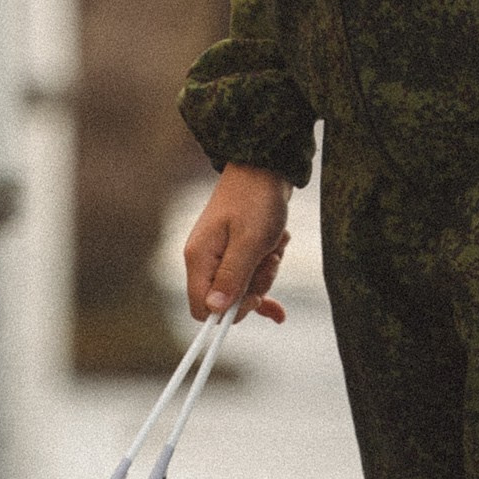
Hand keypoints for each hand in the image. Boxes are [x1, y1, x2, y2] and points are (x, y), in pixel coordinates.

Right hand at [182, 164, 290, 326]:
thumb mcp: (249, 242)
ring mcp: (219, 255)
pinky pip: (250, 279)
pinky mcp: (235, 251)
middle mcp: (204, 259)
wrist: (265, 167)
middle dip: (254, 289)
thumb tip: (214, 311)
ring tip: (276, 245)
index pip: (201, 307)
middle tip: (269, 260)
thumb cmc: (257, 200)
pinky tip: (279, 312)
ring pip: (243, 289)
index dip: (228, 311)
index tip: (254, 296)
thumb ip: (232, 278)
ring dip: (266, 274)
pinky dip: (265, 279)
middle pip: (226, 301)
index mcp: (199, 257)